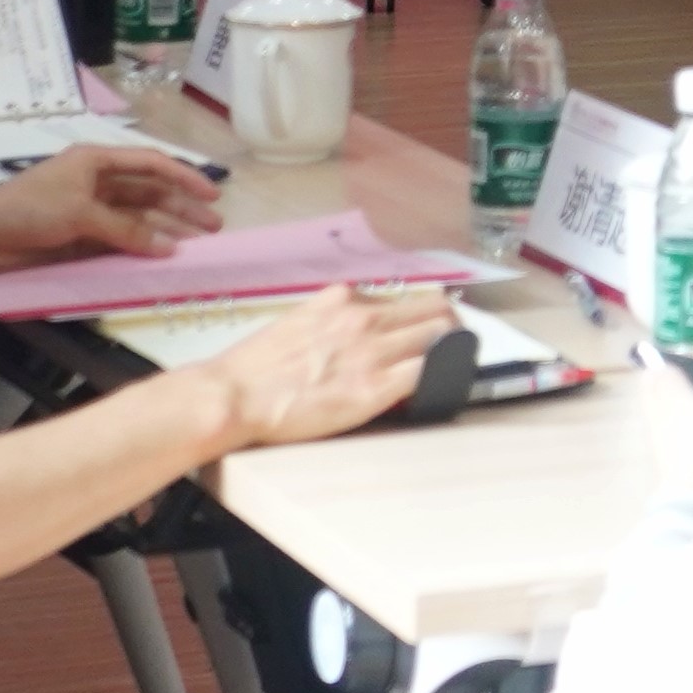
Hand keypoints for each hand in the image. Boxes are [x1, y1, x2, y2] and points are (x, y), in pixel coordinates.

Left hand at [0, 142, 222, 277]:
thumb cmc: (29, 210)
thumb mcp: (80, 213)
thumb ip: (126, 230)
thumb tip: (170, 247)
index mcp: (96, 161)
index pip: (150, 164)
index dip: (183, 177)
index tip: (211, 195)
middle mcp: (97, 182)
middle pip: (148, 193)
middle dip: (181, 208)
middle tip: (212, 228)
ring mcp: (90, 211)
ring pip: (138, 219)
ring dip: (166, 229)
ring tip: (195, 245)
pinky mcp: (82, 238)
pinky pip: (120, 240)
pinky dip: (141, 247)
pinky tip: (161, 257)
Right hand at [190, 289, 454, 450]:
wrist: (235, 395)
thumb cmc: (257, 367)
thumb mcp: (302, 321)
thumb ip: (336, 320)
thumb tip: (365, 332)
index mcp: (344, 298)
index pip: (407, 297)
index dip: (427, 314)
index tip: (433, 327)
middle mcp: (364, 316)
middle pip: (436, 310)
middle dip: (452, 325)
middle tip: (457, 345)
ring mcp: (372, 351)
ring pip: (441, 337)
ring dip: (454, 350)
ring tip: (455, 366)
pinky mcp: (374, 388)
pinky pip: (427, 373)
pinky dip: (440, 378)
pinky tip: (441, 387)